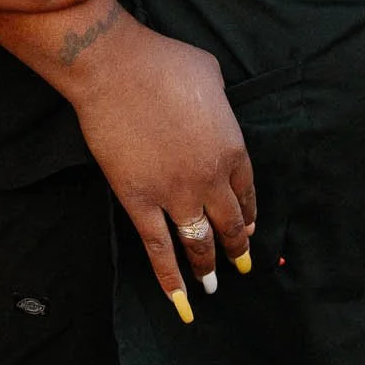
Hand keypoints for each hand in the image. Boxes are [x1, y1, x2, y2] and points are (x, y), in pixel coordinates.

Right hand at [65, 21, 256, 317]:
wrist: (115, 69)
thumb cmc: (162, 62)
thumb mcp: (210, 74)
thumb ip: (220, 101)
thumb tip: (215, 109)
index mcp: (232, 148)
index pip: (248, 192)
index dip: (249, 214)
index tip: (249, 227)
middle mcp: (210, 179)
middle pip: (230, 224)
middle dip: (237, 247)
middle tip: (241, 264)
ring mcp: (175, 194)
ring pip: (199, 243)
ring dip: (208, 267)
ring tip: (212, 284)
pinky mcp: (140, 201)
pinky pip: (159, 249)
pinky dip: (171, 279)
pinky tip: (181, 302)